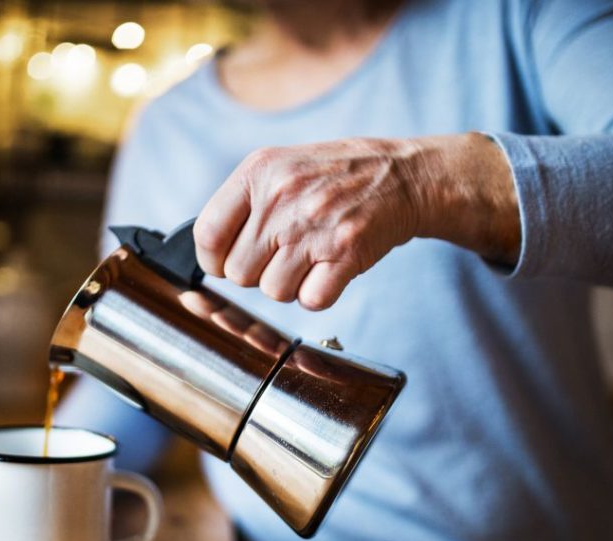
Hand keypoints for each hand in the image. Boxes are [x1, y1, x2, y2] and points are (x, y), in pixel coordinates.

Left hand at [193, 133, 519, 309]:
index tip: (225, 263)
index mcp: (259, 171)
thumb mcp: (283, 167)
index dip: (213, 259)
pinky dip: (319, 294)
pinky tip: (330, 270)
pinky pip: (311, 300)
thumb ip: (244, 203)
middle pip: (239, 273)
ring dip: (291, 285)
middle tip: (284, 255)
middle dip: (259, 273)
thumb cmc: (337, 176)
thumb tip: (209, 254)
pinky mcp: (345, 253)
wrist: (404, 175)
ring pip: (273, 292)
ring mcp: (314, 227)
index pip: (207, 234)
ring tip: (311, 257)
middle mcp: (282, 198)